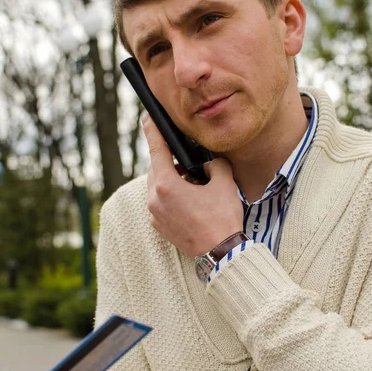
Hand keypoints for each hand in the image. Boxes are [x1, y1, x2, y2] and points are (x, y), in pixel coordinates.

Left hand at [143, 114, 243, 256]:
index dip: (153, 130)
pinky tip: (190, 201)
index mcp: (166, 185)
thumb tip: (207, 163)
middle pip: (157, 169)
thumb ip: (213, 164)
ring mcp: (154, 214)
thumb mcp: (223, 183)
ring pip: (158, 186)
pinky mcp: (158, 226)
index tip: (148, 117)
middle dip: (171, 162)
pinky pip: (160, 203)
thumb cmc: (222, 218)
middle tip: (190, 162)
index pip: (156, 149)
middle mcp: (154, 199)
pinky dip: (171, 196)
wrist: (221, 253)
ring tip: (193, 184)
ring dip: (172, 180)